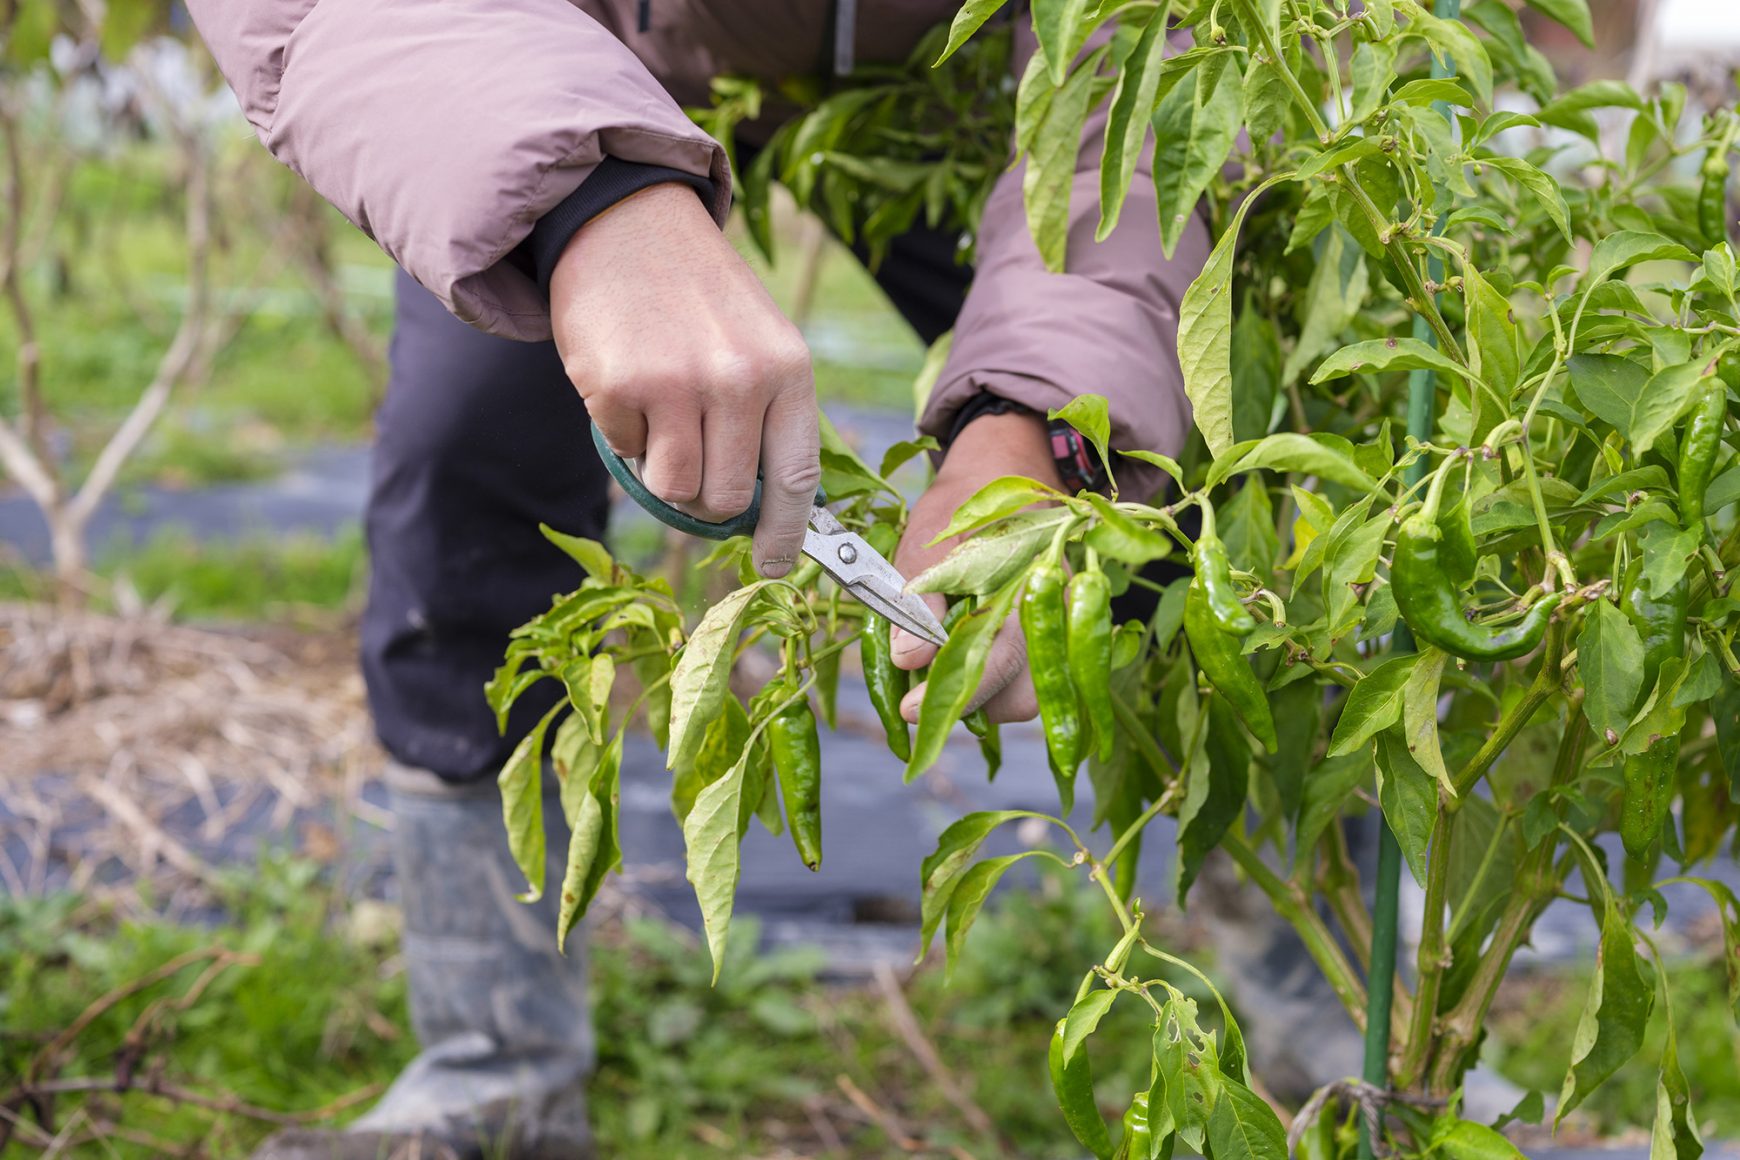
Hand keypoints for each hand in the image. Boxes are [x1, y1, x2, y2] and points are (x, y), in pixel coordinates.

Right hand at [551, 184, 819, 577]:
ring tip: (661, 415)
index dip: (787, 533)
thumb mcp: (759, 341)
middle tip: (692, 464)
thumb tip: (768, 510)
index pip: (796, 477)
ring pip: (674, 489)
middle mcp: (739, 379)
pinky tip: (629, 378)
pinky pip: (625, 452)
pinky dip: (624, 431)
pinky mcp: (619, 386)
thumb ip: (769, 415)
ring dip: (662, 469)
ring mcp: (678, 384)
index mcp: (788, 369)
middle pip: (727, 498)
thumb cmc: (698, 295)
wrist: (627, 222)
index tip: (777, 563)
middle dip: (707, 500)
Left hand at [891, 409, 1063, 723]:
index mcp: (1026, 581)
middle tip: (925, 689)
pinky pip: (1033, 680)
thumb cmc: (962, 504)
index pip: (1002, 657)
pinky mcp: (1053, 635)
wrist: (1005, 472)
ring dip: (987, 700)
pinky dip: (999, 687)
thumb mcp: (927, 540)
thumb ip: (917, 601)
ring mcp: (1060, 625)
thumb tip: (907, 659)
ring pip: (1031, 695)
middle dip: (974, 705)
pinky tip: (968, 665)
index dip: (954, 692)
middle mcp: (1054, 610)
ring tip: (945, 674)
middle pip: (1026, 695)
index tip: (908, 709)